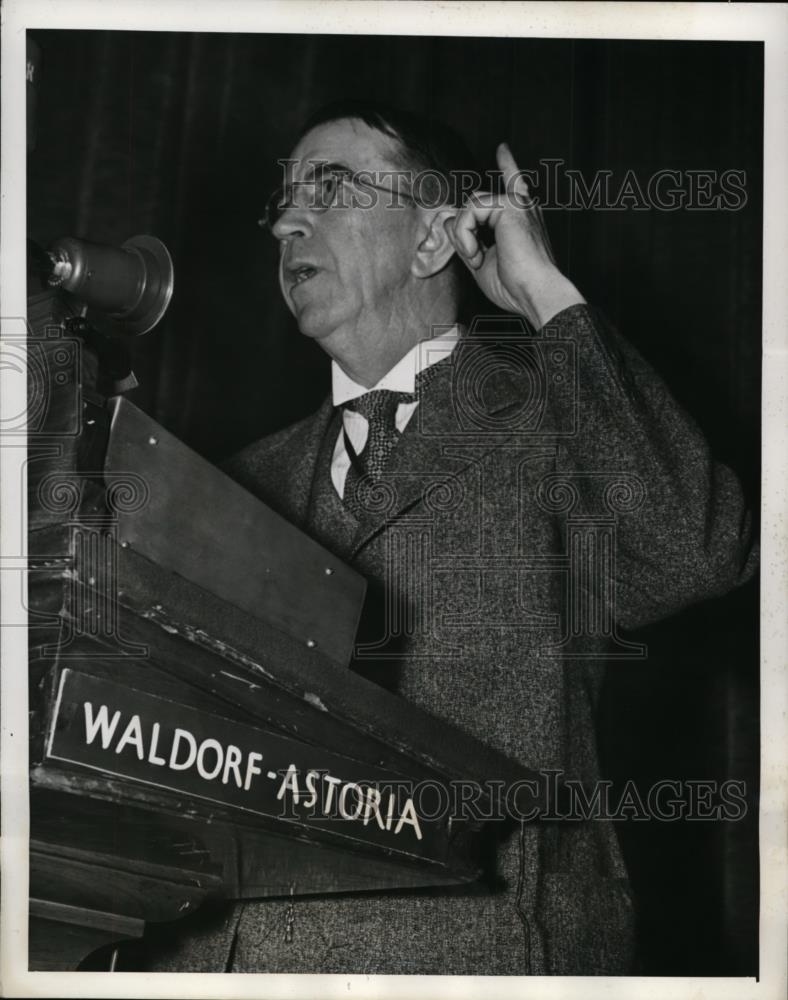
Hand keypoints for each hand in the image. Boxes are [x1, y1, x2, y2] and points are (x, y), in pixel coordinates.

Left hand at [446, 143, 584, 327]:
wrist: (535, 293)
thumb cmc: (515, 286)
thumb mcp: (481, 262)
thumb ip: (466, 240)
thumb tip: (450, 221)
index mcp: (520, 221)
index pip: (512, 186)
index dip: (508, 165)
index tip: (503, 149)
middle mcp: (522, 207)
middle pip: (476, 202)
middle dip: (464, 230)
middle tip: (474, 258)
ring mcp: (518, 203)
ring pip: (470, 206)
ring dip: (465, 236)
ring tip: (476, 258)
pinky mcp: (511, 204)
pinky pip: (471, 210)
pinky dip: (466, 234)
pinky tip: (476, 253)